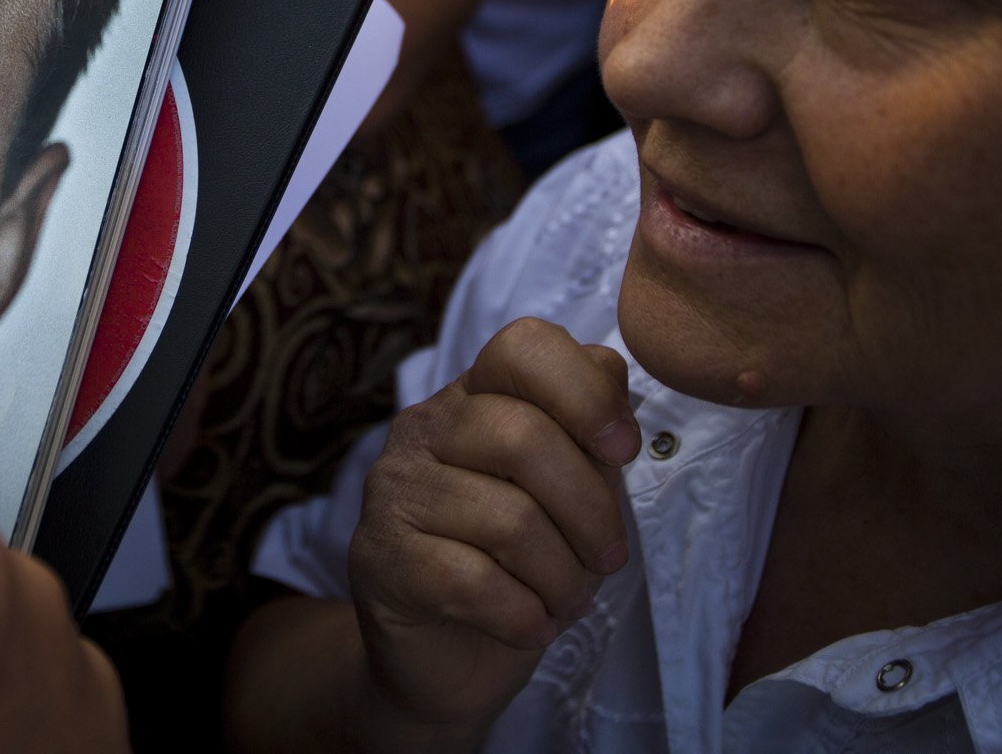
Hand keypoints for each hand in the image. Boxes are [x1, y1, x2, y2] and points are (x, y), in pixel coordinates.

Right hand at [346, 318, 636, 743]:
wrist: (445, 655)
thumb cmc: (517, 565)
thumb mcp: (567, 491)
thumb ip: (588, 434)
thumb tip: (614, 385)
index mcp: (474, 397)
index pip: (523, 347)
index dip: (585, 392)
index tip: (622, 451)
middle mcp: (424, 428)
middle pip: (523, 437)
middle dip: (590, 511)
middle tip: (607, 558)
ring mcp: (393, 490)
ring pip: (508, 520)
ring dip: (563, 578)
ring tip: (568, 600)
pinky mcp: (378, 557)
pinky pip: (474, 583)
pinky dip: (525, 616)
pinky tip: (532, 625)